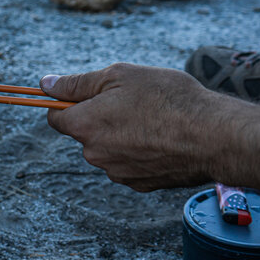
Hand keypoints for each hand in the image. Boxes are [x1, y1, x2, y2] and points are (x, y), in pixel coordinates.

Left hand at [39, 63, 219, 191]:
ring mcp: (117, 172)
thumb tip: (45, 84)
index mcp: (84, 125)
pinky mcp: (140, 184)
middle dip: (100, 117)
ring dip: (121, 134)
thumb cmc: (167, 99)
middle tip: (132, 102)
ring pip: (108, 148)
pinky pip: (129, 163)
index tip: (84, 95)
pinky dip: (140, 151)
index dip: (67, 102)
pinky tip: (163, 138)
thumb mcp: (118, 76)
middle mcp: (94, 154)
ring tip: (153, 119)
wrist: (215, 136)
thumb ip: (77, 82)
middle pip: (85, 132)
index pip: (55, 116)